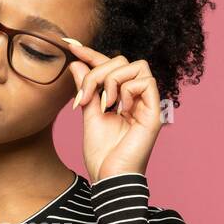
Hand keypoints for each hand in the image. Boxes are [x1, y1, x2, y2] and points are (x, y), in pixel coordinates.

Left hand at [63, 38, 163, 183]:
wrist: (108, 178)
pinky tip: (119, 109)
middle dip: (97, 73)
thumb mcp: (88, 115)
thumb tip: (77, 63)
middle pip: (121, 61)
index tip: (70, 45)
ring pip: (135, 65)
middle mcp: (135, 97)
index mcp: (121, 98)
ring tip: (103, 104)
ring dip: (112, 80)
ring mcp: (146, 103)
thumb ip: (86, 89)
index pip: (108, 66)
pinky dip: (127, 90)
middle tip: (85, 99)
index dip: (90, 53)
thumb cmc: (101, 154)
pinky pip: (145, 81)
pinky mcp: (153, 112)